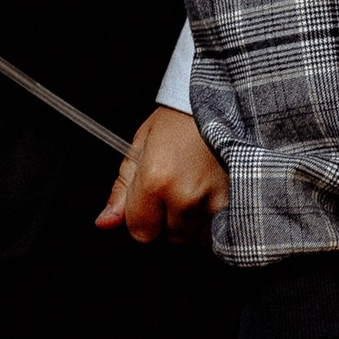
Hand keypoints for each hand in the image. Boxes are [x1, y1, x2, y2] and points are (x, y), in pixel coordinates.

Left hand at [96, 106, 228, 242]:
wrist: (219, 102)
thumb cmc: (178, 121)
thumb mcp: (139, 148)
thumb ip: (122, 191)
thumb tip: (104, 223)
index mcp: (155, 180)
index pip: (140, 232)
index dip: (142, 218)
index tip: (150, 199)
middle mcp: (184, 196)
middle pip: (169, 236)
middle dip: (168, 219)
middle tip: (176, 185)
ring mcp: (213, 201)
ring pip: (194, 236)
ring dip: (192, 220)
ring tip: (195, 186)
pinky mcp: (234, 202)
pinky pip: (216, 230)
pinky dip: (212, 218)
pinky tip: (210, 192)